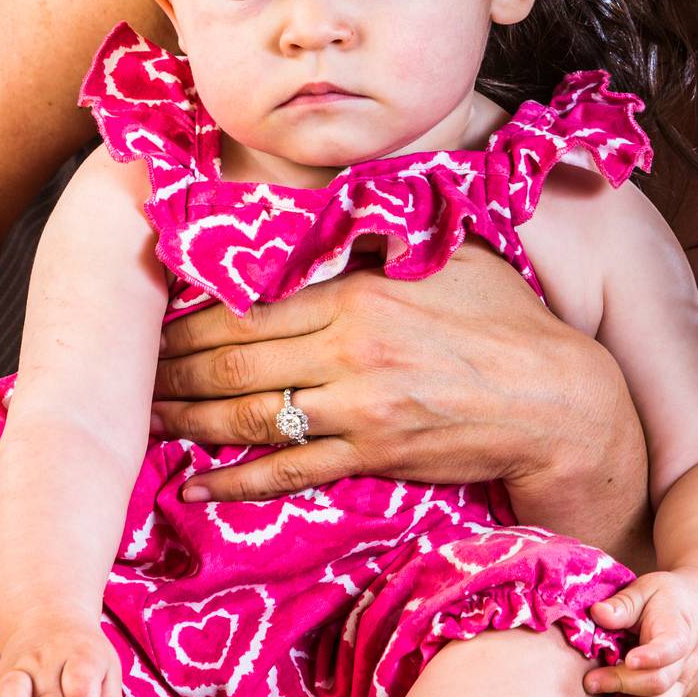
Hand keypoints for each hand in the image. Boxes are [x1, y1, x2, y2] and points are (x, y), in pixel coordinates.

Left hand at [153, 244, 642, 529]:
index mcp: (361, 294)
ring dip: (191, 419)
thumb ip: (381, 237)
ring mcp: (361, 409)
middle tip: (140, 371)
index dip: (197, 317)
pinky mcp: (373, 456)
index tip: (163, 319)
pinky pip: (289, 473)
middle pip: (237, 361)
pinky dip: (237, 481)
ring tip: (154, 417)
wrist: (556, 400)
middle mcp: (351, 350)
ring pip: (252, 417)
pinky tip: (199, 485)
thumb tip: (330, 212)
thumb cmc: (505, 318)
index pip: (255, 305)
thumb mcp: (447, 256)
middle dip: (176, 368)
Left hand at [583, 572, 697, 696]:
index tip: (629, 659)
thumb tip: (597, 613)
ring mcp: (679, 688)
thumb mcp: (649, 588)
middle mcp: (683, 665)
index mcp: (679, 632)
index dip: (652, 656)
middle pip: (659, 685)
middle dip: (623, 687)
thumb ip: (625, 603)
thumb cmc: (670, 600)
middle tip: (589, 683)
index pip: (670, 649)